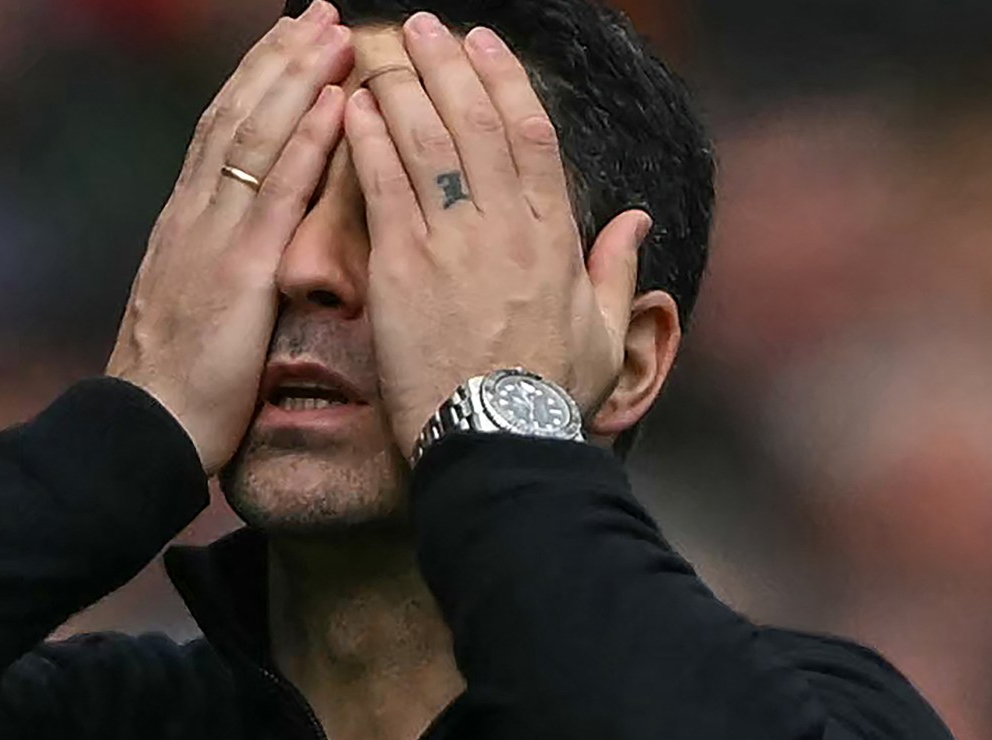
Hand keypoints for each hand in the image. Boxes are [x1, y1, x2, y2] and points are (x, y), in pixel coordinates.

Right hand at [106, 1, 354, 474]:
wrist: (141, 429)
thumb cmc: (172, 387)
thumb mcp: (189, 310)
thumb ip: (210, 270)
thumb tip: (232, 252)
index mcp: (184, 225)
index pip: (221, 133)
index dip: (255, 82)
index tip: (288, 41)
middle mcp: (194, 217)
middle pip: (237, 117)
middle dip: (279, 59)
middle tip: (319, 12)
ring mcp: (212, 238)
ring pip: (255, 139)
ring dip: (297, 80)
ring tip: (333, 33)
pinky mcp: (237, 272)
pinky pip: (277, 194)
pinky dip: (305, 143)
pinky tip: (333, 105)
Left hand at [342, 15, 652, 457]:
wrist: (499, 445)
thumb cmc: (549, 401)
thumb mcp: (604, 335)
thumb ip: (616, 270)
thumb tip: (639, 219)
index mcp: (556, 237)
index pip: (532, 137)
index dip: (507, 84)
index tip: (487, 47)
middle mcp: (506, 227)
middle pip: (476, 123)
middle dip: (449, 66)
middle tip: (426, 26)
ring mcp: (453, 243)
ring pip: (427, 141)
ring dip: (404, 87)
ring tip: (384, 50)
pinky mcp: (401, 268)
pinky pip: (382, 186)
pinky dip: (367, 141)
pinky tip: (351, 108)